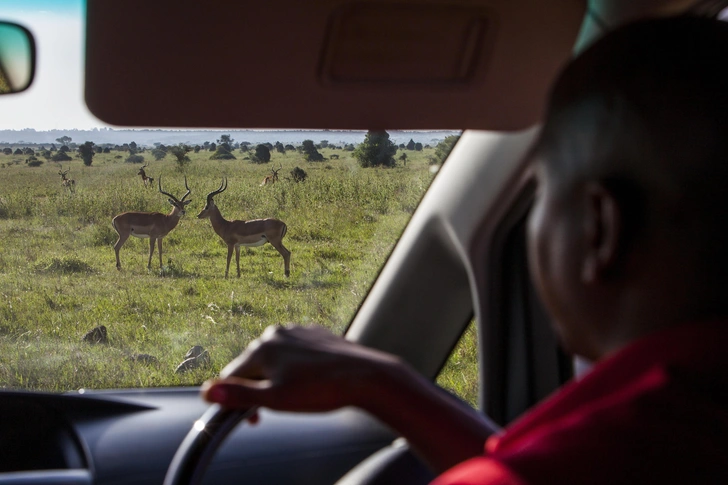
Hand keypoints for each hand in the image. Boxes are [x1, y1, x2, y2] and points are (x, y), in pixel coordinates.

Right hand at [201, 325, 399, 414]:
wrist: (366, 376)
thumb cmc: (322, 390)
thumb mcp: (276, 399)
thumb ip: (239, 395)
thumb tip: (207, 392)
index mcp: (262, 347)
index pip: (232, 374)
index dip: (234, 399)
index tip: (249, 418)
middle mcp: (277, 333)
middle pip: (254, 365)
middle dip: (257, 389)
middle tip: (271, 412)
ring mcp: (299, 331)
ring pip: (275, 358)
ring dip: (275, 378)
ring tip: (294, 396)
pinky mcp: (317, 334)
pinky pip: (295, 352)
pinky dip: (295, 367)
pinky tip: (309, 381)